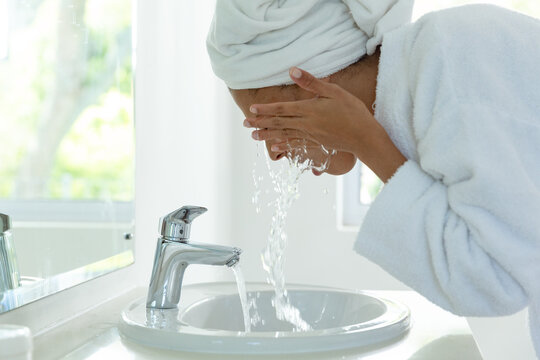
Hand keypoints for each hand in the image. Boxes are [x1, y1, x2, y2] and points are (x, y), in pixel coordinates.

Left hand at [244, 67, 406, 181]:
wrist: (364, 136)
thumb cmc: (352, 111)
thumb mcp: (333, 91)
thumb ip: (312, 83)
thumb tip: (292, 70)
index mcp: (308, 110)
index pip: (281, 109)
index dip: (265, 109)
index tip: (251, 109)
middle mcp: (306, 124)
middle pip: (279, 122)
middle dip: (260, 123)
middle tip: (244, 124)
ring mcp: (310, 134)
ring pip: (284, 134)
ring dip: (267, 135)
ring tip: (253, 137)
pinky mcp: (315, 142)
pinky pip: (295, 143)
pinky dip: (283, 145)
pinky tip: (274, 149)